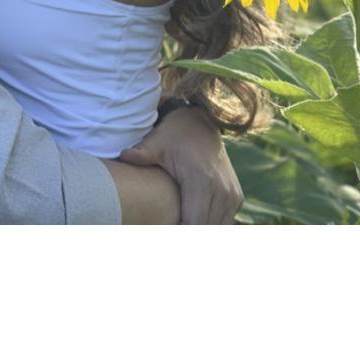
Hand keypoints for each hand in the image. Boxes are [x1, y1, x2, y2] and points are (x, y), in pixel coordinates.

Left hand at [118, 106, 242, 223]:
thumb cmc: (175, 134)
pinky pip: (224, 224)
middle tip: (163, 232)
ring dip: (200, 234)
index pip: (193, 226)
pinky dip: (209, 228)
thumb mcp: (157, 142)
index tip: (159, 234)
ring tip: (176, 228)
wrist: (201, 121)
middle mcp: (222, 190)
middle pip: (205, 232)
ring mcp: (232, 195)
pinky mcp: (236, 197)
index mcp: (202, 181)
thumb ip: (141, 154)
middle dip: (187, 238)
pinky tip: (190, 224)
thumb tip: (123, 157)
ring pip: (217, 231)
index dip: (177, 235)